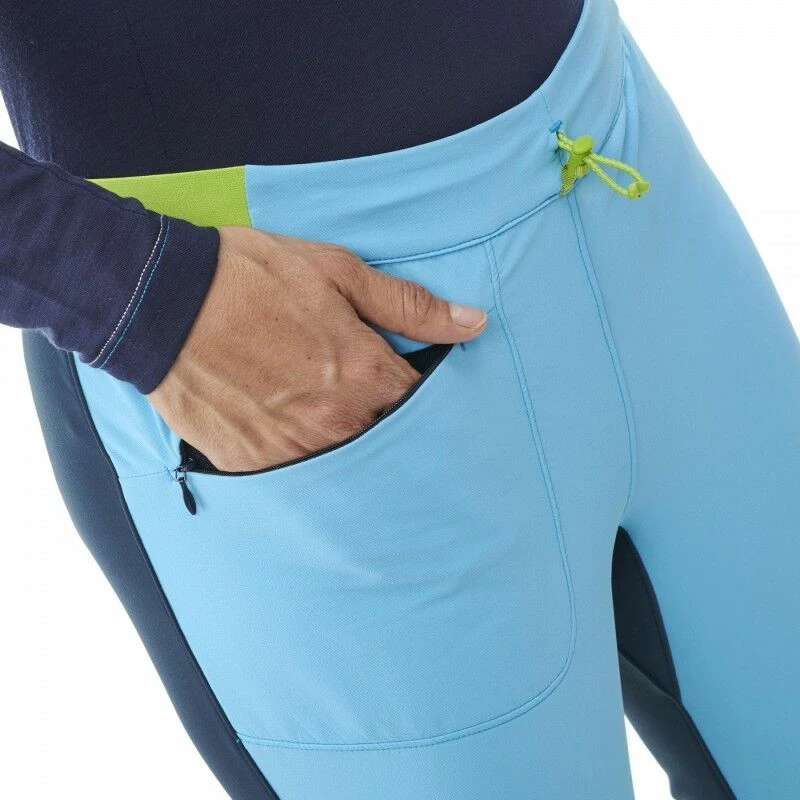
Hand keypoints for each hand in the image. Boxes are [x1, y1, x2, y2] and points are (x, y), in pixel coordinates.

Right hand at [147, 225, 487, 470]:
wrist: (162, 299)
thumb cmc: (252, 277)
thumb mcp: (338, 272)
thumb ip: (409, 306)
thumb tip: (474, 323)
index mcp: (364, 375)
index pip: (421, 401)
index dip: (412, 387)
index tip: (396, 376)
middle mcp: (336, 422)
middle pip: (384, 435)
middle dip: (378, 415)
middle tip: (346, 385)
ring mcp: (292, 449)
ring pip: (341, 458)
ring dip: (336, 436)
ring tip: (307, 399)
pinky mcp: (252, 464)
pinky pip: (291, 470)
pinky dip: (293, 450)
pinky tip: (275, 419)